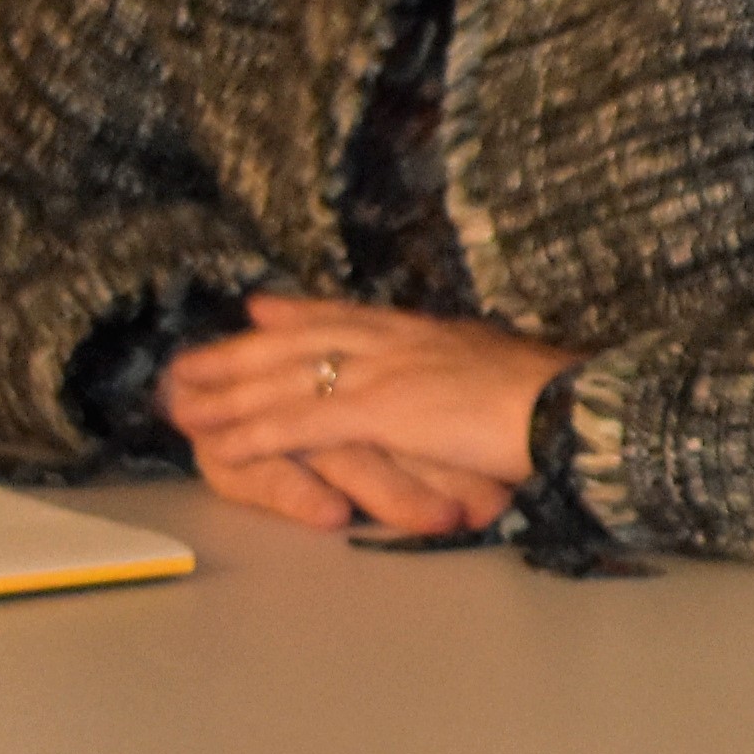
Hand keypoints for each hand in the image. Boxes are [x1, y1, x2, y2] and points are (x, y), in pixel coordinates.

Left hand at [158, 298, 572, 538]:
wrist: (574, 407)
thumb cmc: (557, 401)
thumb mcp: (507, 375)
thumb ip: (471, 374)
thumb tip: (464, 381)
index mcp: (430, 333)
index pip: (349, 316)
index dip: (299, 314)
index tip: (260, 310)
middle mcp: (398, 342)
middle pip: (301, 340)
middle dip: (239, 353)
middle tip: (188, 363)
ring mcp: (384, 372)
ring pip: (286, 377)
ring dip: (227, 394)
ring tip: (179, 405)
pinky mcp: (377, 409)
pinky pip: (298, 421)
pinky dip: (252, 432)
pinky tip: (217, 442)